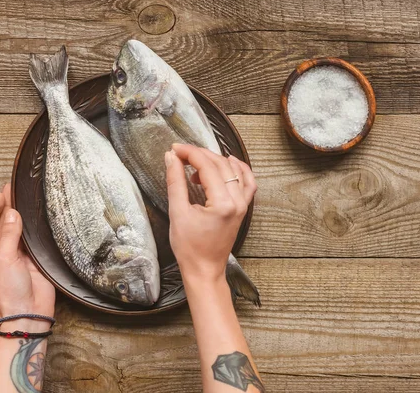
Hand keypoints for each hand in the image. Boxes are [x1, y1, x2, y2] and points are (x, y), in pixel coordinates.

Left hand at [0, 184, 54, 329]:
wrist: (30, 314)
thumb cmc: (9, 293)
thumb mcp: (5, 260)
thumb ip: (9, 235)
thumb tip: (11, 213)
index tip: (2, 193)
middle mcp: (1, 254)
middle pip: (3, 226)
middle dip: (7, 208)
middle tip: (14, 190)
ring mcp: (19, 256)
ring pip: (19, 231)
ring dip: (21, 216)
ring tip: (25, 199)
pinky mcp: (35, 260)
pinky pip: (34, 240)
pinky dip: (34, 228)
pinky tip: (37, 217)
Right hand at [165, 144, 256, 281]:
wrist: (204, 270)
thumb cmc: (190, 248)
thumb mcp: (178, 213)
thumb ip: (176, 182)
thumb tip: (172, 158)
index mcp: (222, 204)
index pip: (207, 167)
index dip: (190, 153)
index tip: (174, 149)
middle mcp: (237, 202)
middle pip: (221, 165)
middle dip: (199, 155)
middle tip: (180, 153)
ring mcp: (243, 205)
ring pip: (234, 170)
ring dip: (215, 160)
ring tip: (196, 161)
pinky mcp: (243, 208)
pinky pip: (247, 182)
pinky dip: (238, 169)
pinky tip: (227, 163)